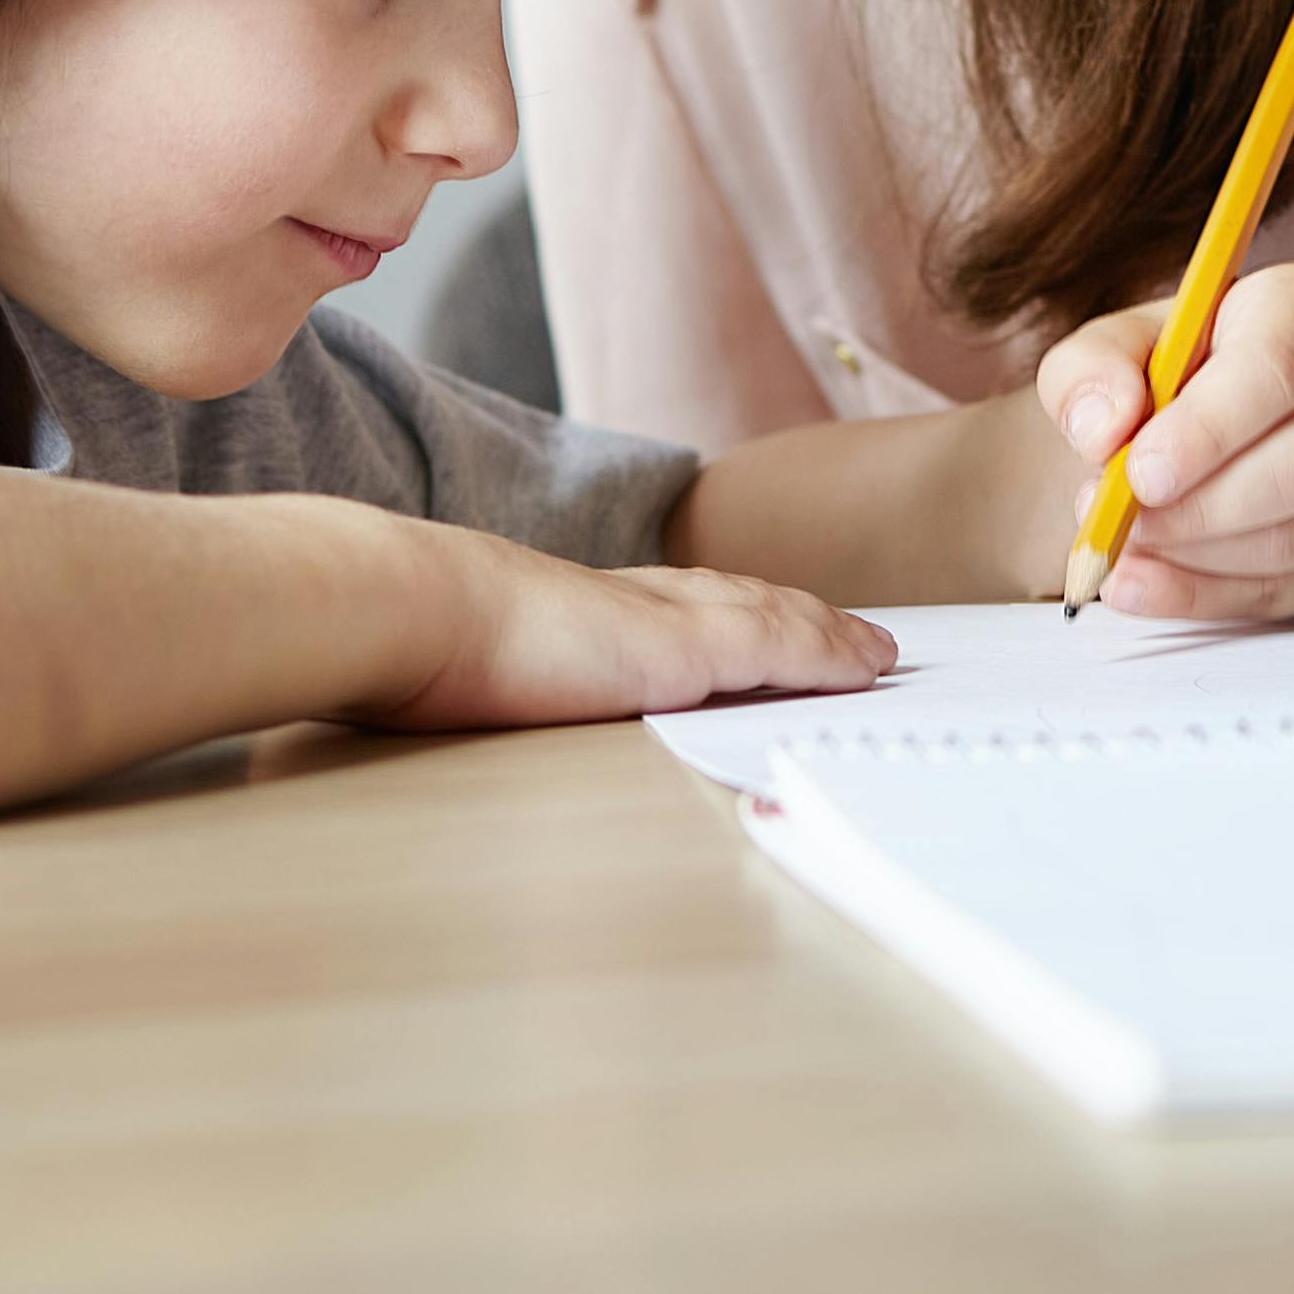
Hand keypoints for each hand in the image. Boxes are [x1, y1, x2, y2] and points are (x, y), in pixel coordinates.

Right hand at [359, 523, 894, 729]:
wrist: (415, 607)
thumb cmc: (422, 639)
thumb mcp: (476, 656)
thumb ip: (502, 667)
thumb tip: (475, 691)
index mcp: (592, 608)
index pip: (685, 606)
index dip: (737, 613)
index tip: (775, 621)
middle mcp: (639, 602)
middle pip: (743, 602)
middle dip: (803, 618)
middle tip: (857, 638)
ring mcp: (667, 621)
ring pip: (776, 620)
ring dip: (833, 637)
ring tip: (878, 655)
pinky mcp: (687, 649)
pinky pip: (781, 648)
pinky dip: (830, 655)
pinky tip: (867, 668)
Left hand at [1034, 260, 1293, 618]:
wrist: (1201, 418)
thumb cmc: (1168, 371)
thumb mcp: (1110, 348)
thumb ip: (1090, 372)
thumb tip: (1106, 426)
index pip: (1277, 370)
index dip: (1206, 431)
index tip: (1139, 472)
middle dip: (1196, 510)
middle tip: (1120, 521)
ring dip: (1195, 558)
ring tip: (1122, 546)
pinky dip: (1209, 598)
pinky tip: (1148, 584)